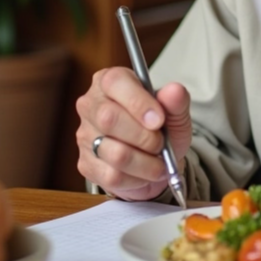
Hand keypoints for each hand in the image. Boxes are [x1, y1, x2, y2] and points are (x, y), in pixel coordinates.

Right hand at [76, 67, 192, 200]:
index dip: (138, 102)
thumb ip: (176, 101)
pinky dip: (137, 179)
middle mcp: (91, 104)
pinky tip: (144, 173)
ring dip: (146, 163)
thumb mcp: (175, 112)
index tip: (159, 120)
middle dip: (144, 137)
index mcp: (109, 81)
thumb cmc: (162, 128)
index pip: (115, 82)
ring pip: (115, 153)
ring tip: (158, 162)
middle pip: (108, 118)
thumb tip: (175, 91)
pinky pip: (112, 176)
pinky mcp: (86, 164)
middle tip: (161, 143)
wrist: (157, 160)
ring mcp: (85, 135)